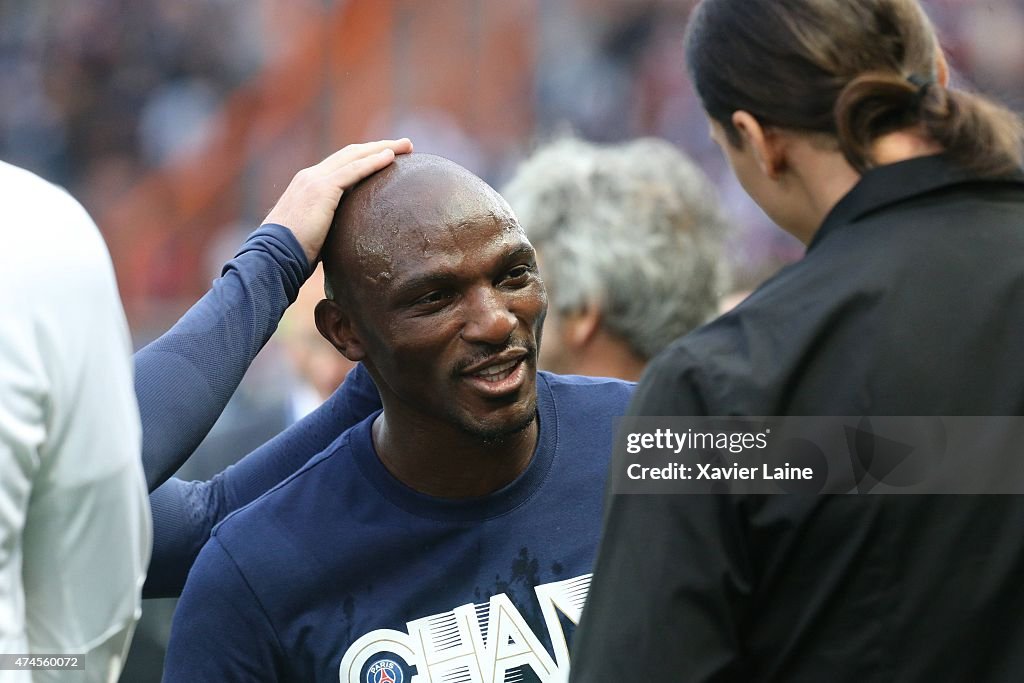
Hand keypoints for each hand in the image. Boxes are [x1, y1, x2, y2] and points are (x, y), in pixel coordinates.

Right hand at [263, 138, 412, 264]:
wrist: (272, 257)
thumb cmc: (291, 256)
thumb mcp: (314, 236)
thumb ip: (331, 230)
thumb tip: (350, 242)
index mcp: (307, 186)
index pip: (340, 165)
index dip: (364, 159)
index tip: (387, 157)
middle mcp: (310, 177)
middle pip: (350, 154)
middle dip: (378, 147)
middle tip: (403, 146)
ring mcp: (314, 180)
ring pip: (354, 156)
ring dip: (382, 148)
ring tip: (407, 146)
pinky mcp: (322, 189)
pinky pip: (353, 170)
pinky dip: (373, 162)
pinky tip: (390, 158)